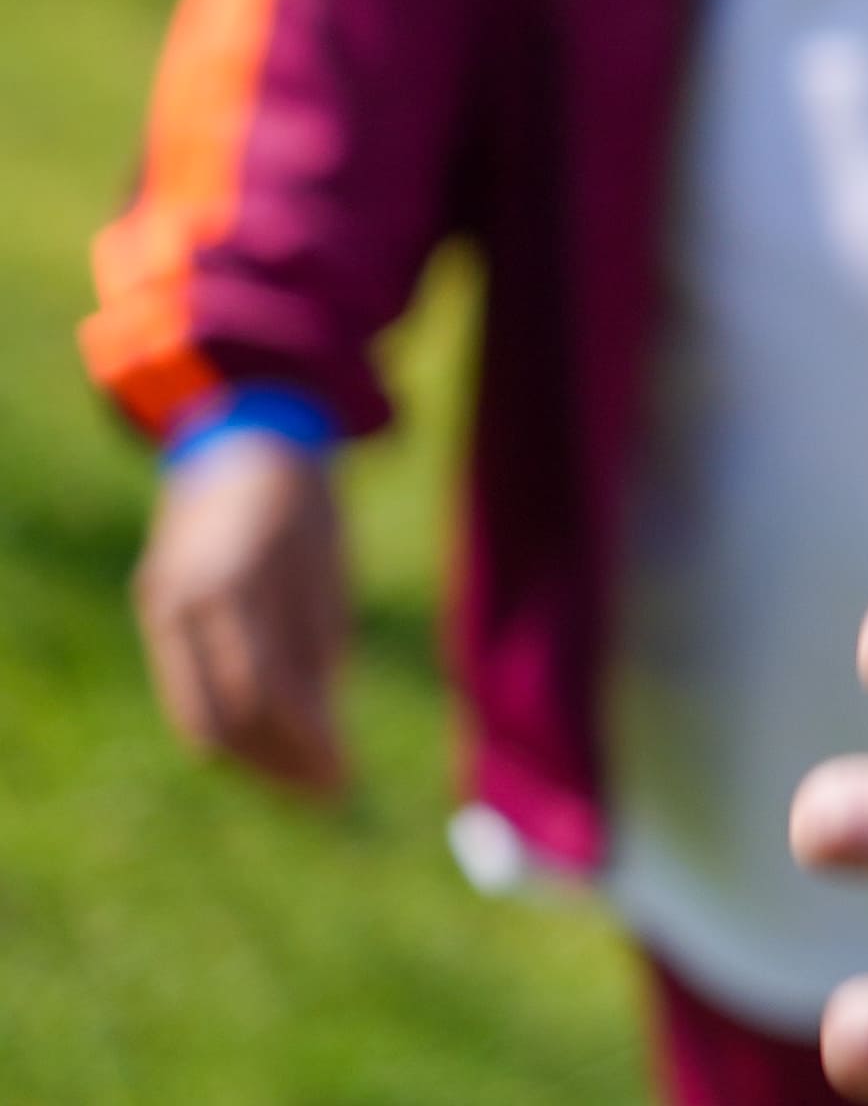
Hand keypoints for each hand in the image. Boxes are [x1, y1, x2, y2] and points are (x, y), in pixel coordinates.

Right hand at [135, 429, 350, 799]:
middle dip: (275, 764)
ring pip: (196, 714)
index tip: (343, 778)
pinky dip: (227, 725)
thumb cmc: (301, 502)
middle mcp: (183, 600)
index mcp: (234, 580)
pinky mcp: (157, 614)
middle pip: (220, 717)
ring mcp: (160, 608)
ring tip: (307, 782)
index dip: (303, 742)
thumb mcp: (327, 565)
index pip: (262, 690)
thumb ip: (318, 645)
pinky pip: (187, 689)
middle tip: (329, 793)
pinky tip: (273, 744)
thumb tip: (322, 734)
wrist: (237, 441)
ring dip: (252, 757)